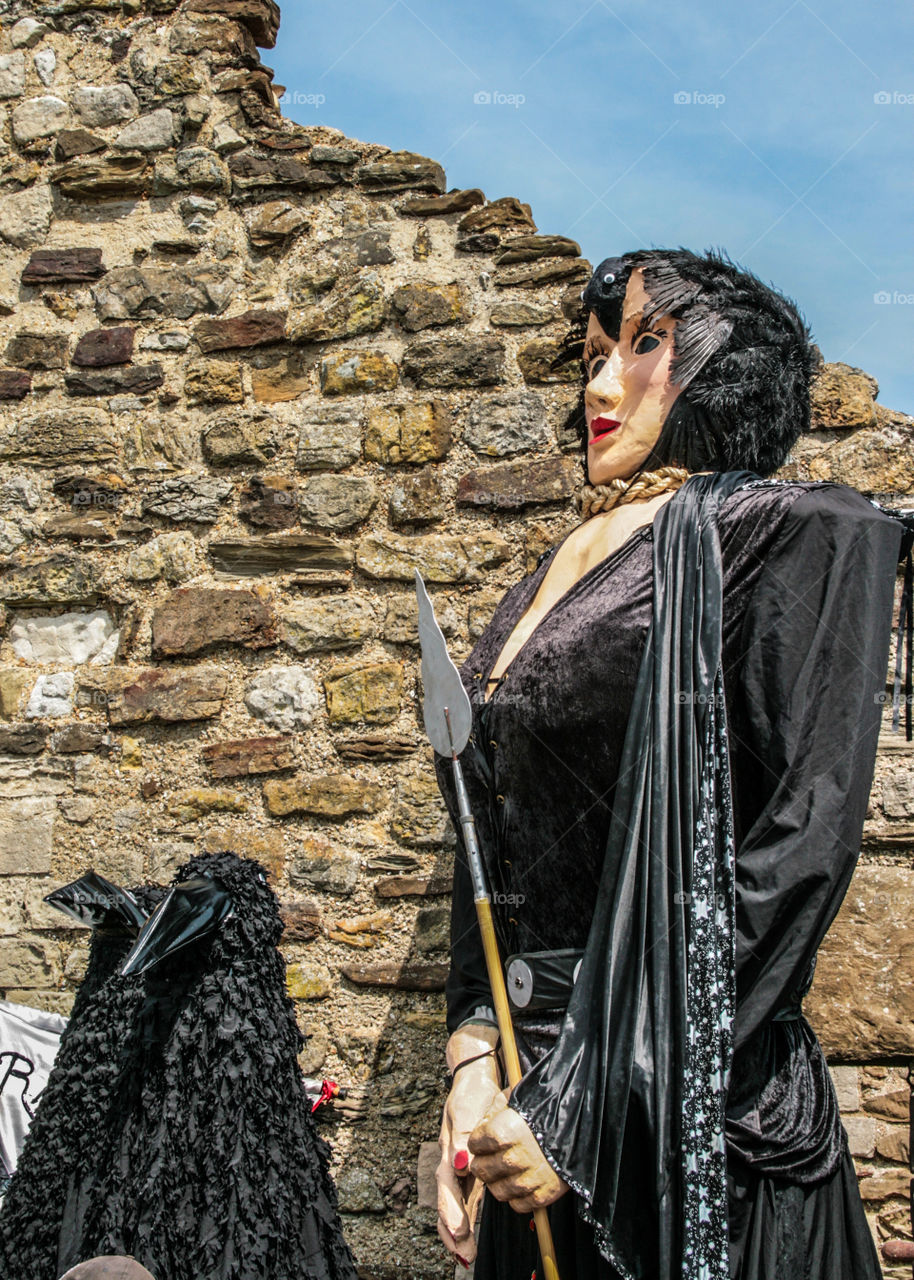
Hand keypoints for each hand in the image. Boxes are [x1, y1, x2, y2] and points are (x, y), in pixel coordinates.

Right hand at [437, 1044, 501, 1266]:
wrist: (475, 1081)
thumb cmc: (471, 1094)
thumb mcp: (467, 1110)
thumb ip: (463, 1138)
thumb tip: (460, 1164)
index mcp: (449, 1151)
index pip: (446, 1186)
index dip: (450, 1210)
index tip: (457, 1232)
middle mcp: (451, 1163)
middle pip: (447, 1202)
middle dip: (453, 1231)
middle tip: (463, 1256)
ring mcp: (459, 1168)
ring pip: (455, 1205)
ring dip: (459, 1231)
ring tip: (466, 1256)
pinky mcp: (471, 1169)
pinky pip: (466, 1199)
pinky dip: (467, 1219)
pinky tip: (470, 1237)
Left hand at [468, 1091, 569, 1213]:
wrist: (582, 1125)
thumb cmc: (547, 1109)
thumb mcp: (518, 1099)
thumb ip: (496, 1110)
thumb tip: (482, 1124)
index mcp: (502, 1131)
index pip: (474, 1144)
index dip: (479, 1141)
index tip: (485, 1140)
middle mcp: (512, 1158)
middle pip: (481, 1170)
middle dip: (484, 1163)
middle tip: (492, 1158)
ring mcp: (527, 1179)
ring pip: (497, 1191)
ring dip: (499, 1182)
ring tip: (508, 1171)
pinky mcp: (542, 1195)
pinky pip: (517, 1204)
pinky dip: (517, 1196)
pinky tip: (522, 1182)